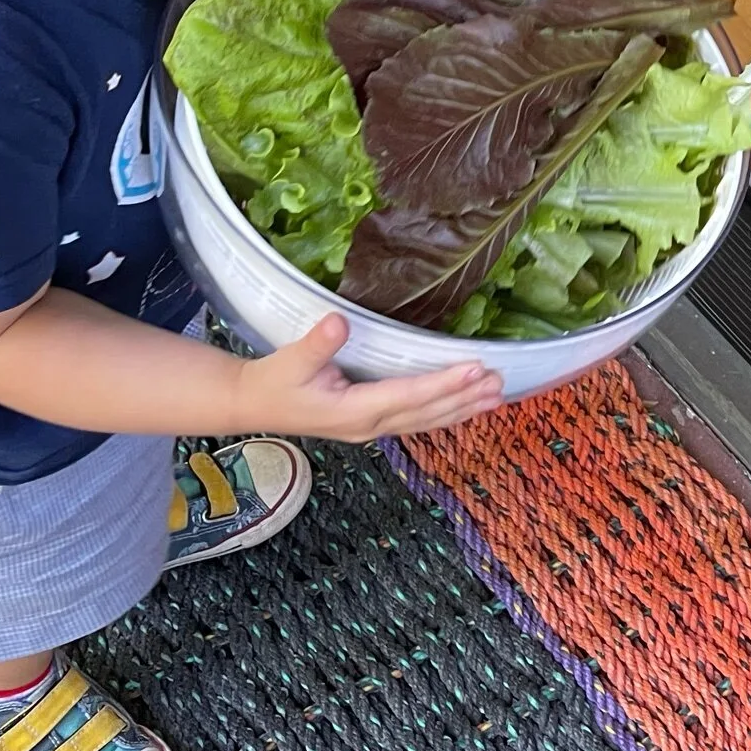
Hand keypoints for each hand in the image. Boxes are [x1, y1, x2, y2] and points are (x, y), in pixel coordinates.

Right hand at [234, 314, 503, 439]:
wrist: (251, 405)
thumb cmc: (272, 381)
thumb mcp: (289, 361)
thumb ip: (316, 345)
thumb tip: (338, 322)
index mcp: (351, 412)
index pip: (406, 396)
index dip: (442, 384)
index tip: (474, 370)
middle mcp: (367, 425)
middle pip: (425, 414)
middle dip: (463, 399)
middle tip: (499, 383)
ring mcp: (370, 428)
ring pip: (425, 422)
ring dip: (461, 409)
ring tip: (496, 397)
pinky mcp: (370, 424)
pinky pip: (415, 421)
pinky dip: (444, 413)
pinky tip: (465, 407)